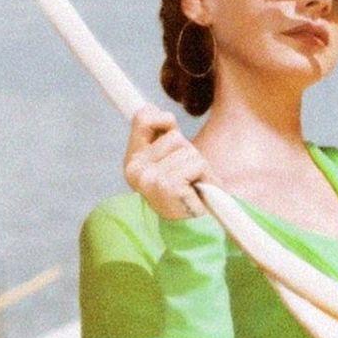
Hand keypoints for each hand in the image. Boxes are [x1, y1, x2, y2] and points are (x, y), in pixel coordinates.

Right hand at [123, 105, 218, 219]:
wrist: (195, 226)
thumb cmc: (186, 188)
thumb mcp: (172, 158)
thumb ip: (162, 136)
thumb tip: (153, 110)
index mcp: (133, 161)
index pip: (142, 119)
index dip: (158, 116)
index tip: (167, 121)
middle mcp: (135, 169)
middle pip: (174, 135)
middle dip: (187, 152)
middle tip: (187, 176)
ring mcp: (149, 178)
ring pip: (187, 150)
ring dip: (198, 166)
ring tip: (192, 185)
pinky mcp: (166, 185)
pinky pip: (196, 163)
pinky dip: (204, 175)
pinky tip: (196, 192)